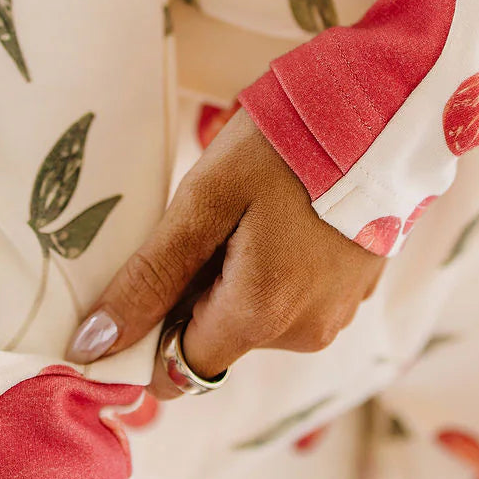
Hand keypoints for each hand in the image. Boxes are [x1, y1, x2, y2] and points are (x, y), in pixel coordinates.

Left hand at [65, 107, 383, 396]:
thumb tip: (94, 343)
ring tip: (253, 210)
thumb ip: (150, 277)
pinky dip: (275, 268)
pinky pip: (294, 299)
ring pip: (255, 317)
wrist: (383, 108)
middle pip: (218, 339)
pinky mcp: (356, 290)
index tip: (146, 281)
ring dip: (236, 278)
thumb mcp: (204, 200)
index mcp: (260, 315)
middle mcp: (304, 333)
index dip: (150, 333)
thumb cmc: (286, 145)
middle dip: (196, 292)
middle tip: (209, 221)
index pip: (177, 370)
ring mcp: (337, 313)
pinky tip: (284, 215)